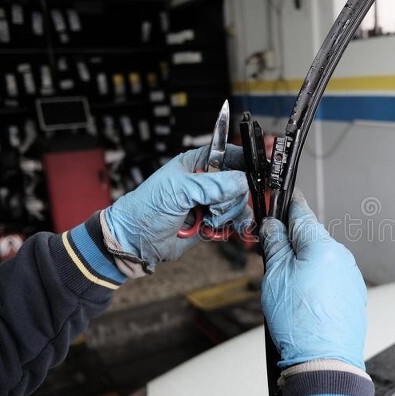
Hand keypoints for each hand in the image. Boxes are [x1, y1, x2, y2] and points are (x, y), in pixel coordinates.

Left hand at [104, 145, 251, 269]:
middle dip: (230, 198)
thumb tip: (242, 182)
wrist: (137, 242)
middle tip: (213, 208)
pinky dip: (232, 227)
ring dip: (228, 215)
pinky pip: (236, 221)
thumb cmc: (147, 208)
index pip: (230, 154)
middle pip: (240, 182)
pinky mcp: (214, 222)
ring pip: (240, 204)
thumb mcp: (179, 191)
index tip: (257, 171)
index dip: (245, 160)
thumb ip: (212, 185)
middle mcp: (208, 181)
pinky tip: (218, 230)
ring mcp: (212, 202)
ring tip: (208, 221)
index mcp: (198, 163)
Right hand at [260, 188, 367, 369]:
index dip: (289, 204)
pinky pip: (331, 278)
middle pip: (311, 238)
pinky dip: (317, 281)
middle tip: (272, 255)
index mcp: (323, 247)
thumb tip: (272, 226)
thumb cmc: (300, 324)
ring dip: (304, 263)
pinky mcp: (353, 295)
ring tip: (288, 289)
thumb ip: (274, 245)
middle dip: (292, 242)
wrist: (324, 361)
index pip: (303, 214)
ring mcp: (350, 277)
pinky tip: (304, 299)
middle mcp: (342, 258)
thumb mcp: (275, 277)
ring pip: (321, 259)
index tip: (284, 197)